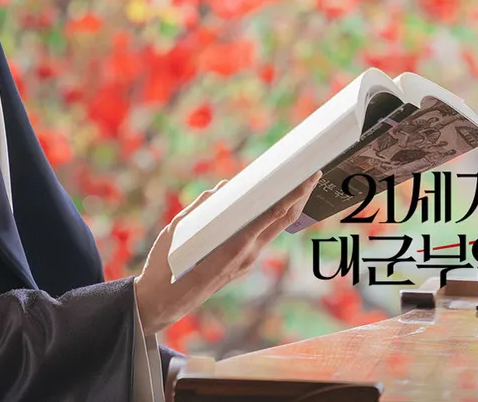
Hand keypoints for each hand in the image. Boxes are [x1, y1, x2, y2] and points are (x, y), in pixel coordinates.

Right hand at [132, 171, 319, 335]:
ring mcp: (246, 262)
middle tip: (312, 173)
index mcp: (234, 247)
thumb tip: (221, 188)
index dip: (292, 195)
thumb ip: (199, 208)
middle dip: (300, 197)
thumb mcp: (176, 232)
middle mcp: (246, 255)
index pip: (271, 216)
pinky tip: (271, 205)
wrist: (165, 303)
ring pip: (274, 230)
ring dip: (288, 207)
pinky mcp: (242, 264)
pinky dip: (271, 218)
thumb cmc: (166, 267)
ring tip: (298, 184)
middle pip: (282, 222)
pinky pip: (261, 236)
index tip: (305, 177)